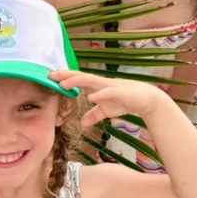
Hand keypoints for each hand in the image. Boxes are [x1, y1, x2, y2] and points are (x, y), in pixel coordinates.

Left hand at [47, 69, 167, 128]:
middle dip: (65, 75)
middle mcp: (101, 83)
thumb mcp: (107, 110)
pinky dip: (99, 94)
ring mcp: (110, 86)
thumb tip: (82, 123)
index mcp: (97, 86)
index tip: (49, 75)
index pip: (77, 79)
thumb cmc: (126, 101)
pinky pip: (108, 92)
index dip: (64, 77)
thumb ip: (94, 115)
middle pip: (80, 76)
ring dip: (77, 81)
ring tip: (63, 83)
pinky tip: (91, 96)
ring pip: (91, 81)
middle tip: (49, 74)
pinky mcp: (121, 92)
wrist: (147, 100)